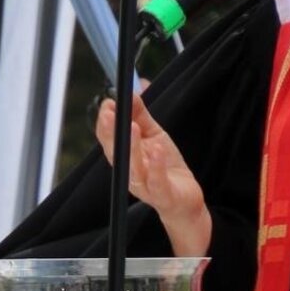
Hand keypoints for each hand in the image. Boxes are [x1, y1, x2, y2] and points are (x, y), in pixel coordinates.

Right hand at [96, 92, 209, 256]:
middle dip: (111, 132)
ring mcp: (145, 186)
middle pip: (115, 153)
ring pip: (133, 168)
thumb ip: (141, 115)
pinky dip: (156, 166)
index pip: (108, 139)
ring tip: (133, 127)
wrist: (184, 200)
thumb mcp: (154, 135)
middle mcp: (129, 172)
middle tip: (110, 112)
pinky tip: (157, 149)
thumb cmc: (165, 167)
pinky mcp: (163, 196)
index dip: (106, 121)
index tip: (109, 102)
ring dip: (131, 147)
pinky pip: (157, 182)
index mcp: (124, 157)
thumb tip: (133, 90)